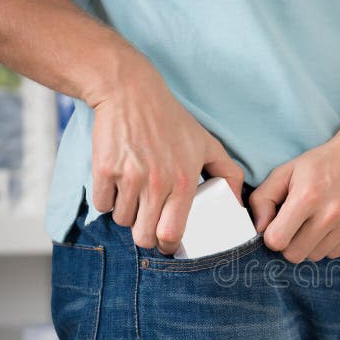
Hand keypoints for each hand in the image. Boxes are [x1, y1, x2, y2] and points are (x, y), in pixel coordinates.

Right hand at [89, 64, 244, 254]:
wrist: (130, 93)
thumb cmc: (171, 120)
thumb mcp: (208, 144)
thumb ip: (229, 174)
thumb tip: (237, 203)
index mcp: (184, 183)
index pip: (172, 234)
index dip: (168, 245)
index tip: (167, 243)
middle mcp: (156, 184)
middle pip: (144, 236)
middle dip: (146, 237)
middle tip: (148, 227)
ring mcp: (129, 178)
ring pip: (122, 221)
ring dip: (127, 216)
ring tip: (134, 198)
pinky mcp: (104, 170)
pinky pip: (102, 205)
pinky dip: (107, 201)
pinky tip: (117, 187)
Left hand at [250, 136, 339, 262]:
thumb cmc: (322, 163)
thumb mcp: (286, 171)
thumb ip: (263, 198)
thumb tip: (258, 229)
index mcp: (307, 197)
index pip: (277, 241)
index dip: (273, 235)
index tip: (278, 225)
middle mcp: (330, 214)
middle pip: (295, 255)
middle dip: (290, 243)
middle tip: (297, 224)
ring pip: (315, 256)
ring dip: (311, 243)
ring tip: (318, 220)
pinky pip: (335, 254)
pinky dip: (330, 243)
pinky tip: (334, 223)